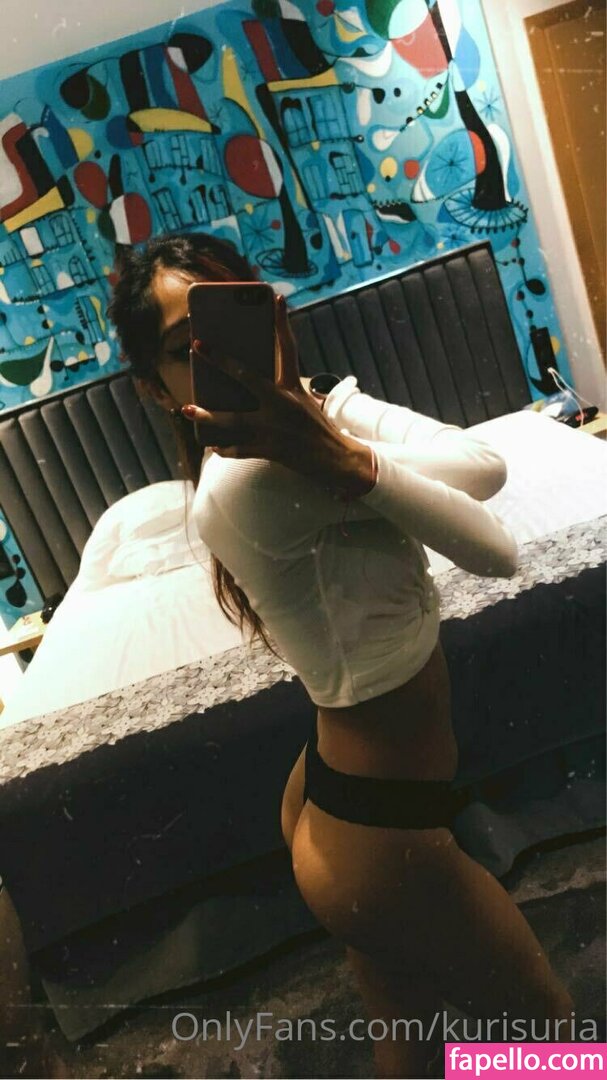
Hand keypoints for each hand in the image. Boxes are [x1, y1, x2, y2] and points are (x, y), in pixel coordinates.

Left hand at [181, 295, 374, 495]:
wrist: (334, 460)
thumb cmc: (314, 427)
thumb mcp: (301, 400)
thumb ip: (278, 388)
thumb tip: (245, 382)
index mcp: (292, 388)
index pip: (288, 348)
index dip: (282, 323)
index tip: (278, 298)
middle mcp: (282, 405)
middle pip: (247, 378)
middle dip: (220, 361)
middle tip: (197, 346)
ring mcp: (273, 429)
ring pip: (233, 420)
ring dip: (208, 416)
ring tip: (187, 409)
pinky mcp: (268, 450)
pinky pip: (238, 449)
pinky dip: (223, 448)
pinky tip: (212, 445)